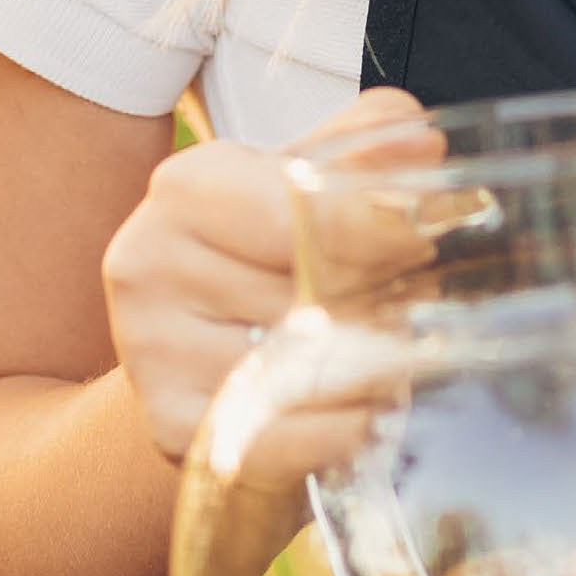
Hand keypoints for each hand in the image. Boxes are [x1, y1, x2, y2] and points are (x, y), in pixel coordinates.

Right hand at [101, 84, 436, 460]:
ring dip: (368, 369)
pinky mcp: (168, 421)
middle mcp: (152, 262)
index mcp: (186, 189)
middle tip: (420, 307)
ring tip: (397, 358)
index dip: (374, 231)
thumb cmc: (250, 258)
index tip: (423, 246)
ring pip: (296, 365)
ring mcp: (152, 348)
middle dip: (380, 301)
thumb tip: (423, 141)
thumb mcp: (295, 188)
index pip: (297, 210)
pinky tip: (367, 414)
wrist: (185, 350)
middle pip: (302, 290)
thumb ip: (358, 151)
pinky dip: (338, 429)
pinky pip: (279, 435)